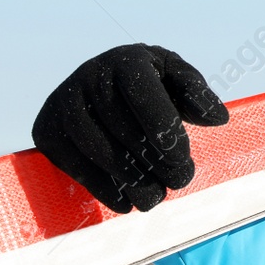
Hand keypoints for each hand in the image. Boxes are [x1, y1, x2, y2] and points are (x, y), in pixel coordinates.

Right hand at [31, 44, 228, 212]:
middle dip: (156, 162)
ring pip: (98, 150)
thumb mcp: (177, 80)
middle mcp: (89, 76)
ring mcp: (63, 103)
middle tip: (179, 182)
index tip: (183, 158)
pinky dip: (103, 189)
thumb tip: (218, 118)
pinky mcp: (46, 130)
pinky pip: (74, 166)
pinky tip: (128, 203)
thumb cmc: (151, 86)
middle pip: (123, 129)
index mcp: (127, 61)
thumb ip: (198, 95)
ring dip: (132, 180)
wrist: (100, 89)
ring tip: (156, 197)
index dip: (166, 132)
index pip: (145, 97)